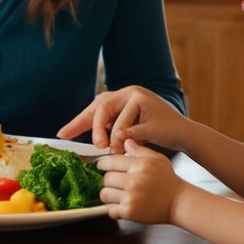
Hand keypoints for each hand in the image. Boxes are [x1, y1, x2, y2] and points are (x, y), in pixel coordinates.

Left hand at [57, 85, 189, 151]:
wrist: (182, 134)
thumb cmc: (152, 132)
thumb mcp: (126, 128)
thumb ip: (109, 129)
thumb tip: (86, 138)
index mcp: (121, 95)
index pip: (94, 108)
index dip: (77, 122)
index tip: (62, 135)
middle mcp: (130, 92)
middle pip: (102, 108)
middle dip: (96, 130)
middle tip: (97, 146)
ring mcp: (143, 98)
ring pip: (118, 121)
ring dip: (116, 140)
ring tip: (117, 151)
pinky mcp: (154, 110)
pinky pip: (134, 129)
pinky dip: (129, 139)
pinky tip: (129, 146)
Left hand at [97, 139, 185, 223]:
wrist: (179, 203)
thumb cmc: (169, 181)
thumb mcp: (158, 159)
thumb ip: (139, 150)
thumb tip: (125, 141)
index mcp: (140, 165)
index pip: (110, 162)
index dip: (103, 164)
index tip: (102, 167)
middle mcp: (134, 180)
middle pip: (106, 178)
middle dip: (109, 180)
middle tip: (115, 182)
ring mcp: (131, 197)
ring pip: (105, 194)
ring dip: (109, 195)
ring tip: (118, 194)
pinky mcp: (130, 212)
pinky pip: (111, 210)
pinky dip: (114, 210)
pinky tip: (122, 206)